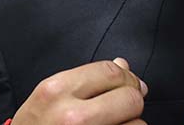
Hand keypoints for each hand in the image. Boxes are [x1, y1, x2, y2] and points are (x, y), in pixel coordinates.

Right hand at [13, 58, 148, 124]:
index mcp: (56, 91)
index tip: (130, 84)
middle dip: (132, 101)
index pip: (110, 72)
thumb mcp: (47, 98)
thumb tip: (122, 65)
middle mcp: (72, 116)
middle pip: (129, 97)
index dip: (127, 77)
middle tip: (123, 108)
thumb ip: (85, 80)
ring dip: (131, 124)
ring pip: (136, 124)